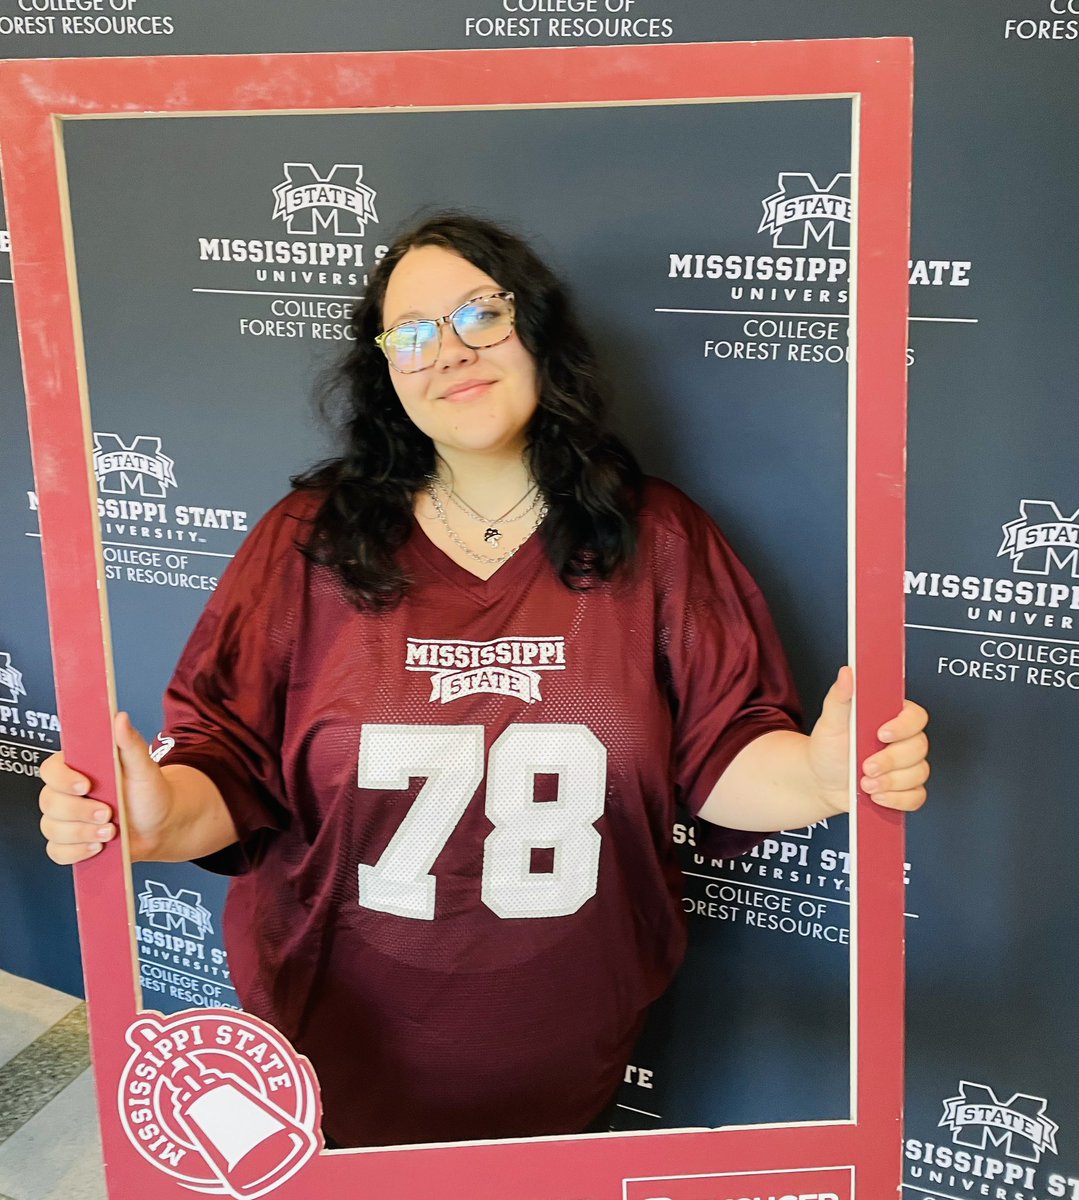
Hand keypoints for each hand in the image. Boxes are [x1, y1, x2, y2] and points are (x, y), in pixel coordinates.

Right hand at [38, 712, 172, 864]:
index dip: (62, 779)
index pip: (50, 769)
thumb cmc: (151, 792)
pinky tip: (98, 847)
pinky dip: (76, 852)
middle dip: (79, 812)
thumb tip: (119, 718)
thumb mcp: (144, 767)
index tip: (86, 786)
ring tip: (110, 831)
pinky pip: (56, 851)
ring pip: (52, 829)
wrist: (162, 825)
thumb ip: (130, 744)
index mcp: (79, 769)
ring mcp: (66, 819)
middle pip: (49, 802)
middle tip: (108, 814)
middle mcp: (67, 793)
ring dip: (81, 833)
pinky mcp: (70, 843)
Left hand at [809, 666, 928, 814]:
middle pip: (919, 747)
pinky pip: (917, 796)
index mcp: (890, 718)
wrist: (821, 780)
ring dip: (891, 782)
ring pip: (919, 773)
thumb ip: (840, 697)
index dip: (903, 726)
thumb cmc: (828, 747)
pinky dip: (897, 799)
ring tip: (865, 784)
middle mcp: (903, 740)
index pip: (915, 716)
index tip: (881, 734)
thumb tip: (848, 672)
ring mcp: (908, 766)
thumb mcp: (830, 722)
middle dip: (891, 760)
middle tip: (866, 767)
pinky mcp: (906, 789)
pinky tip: (877, 797)